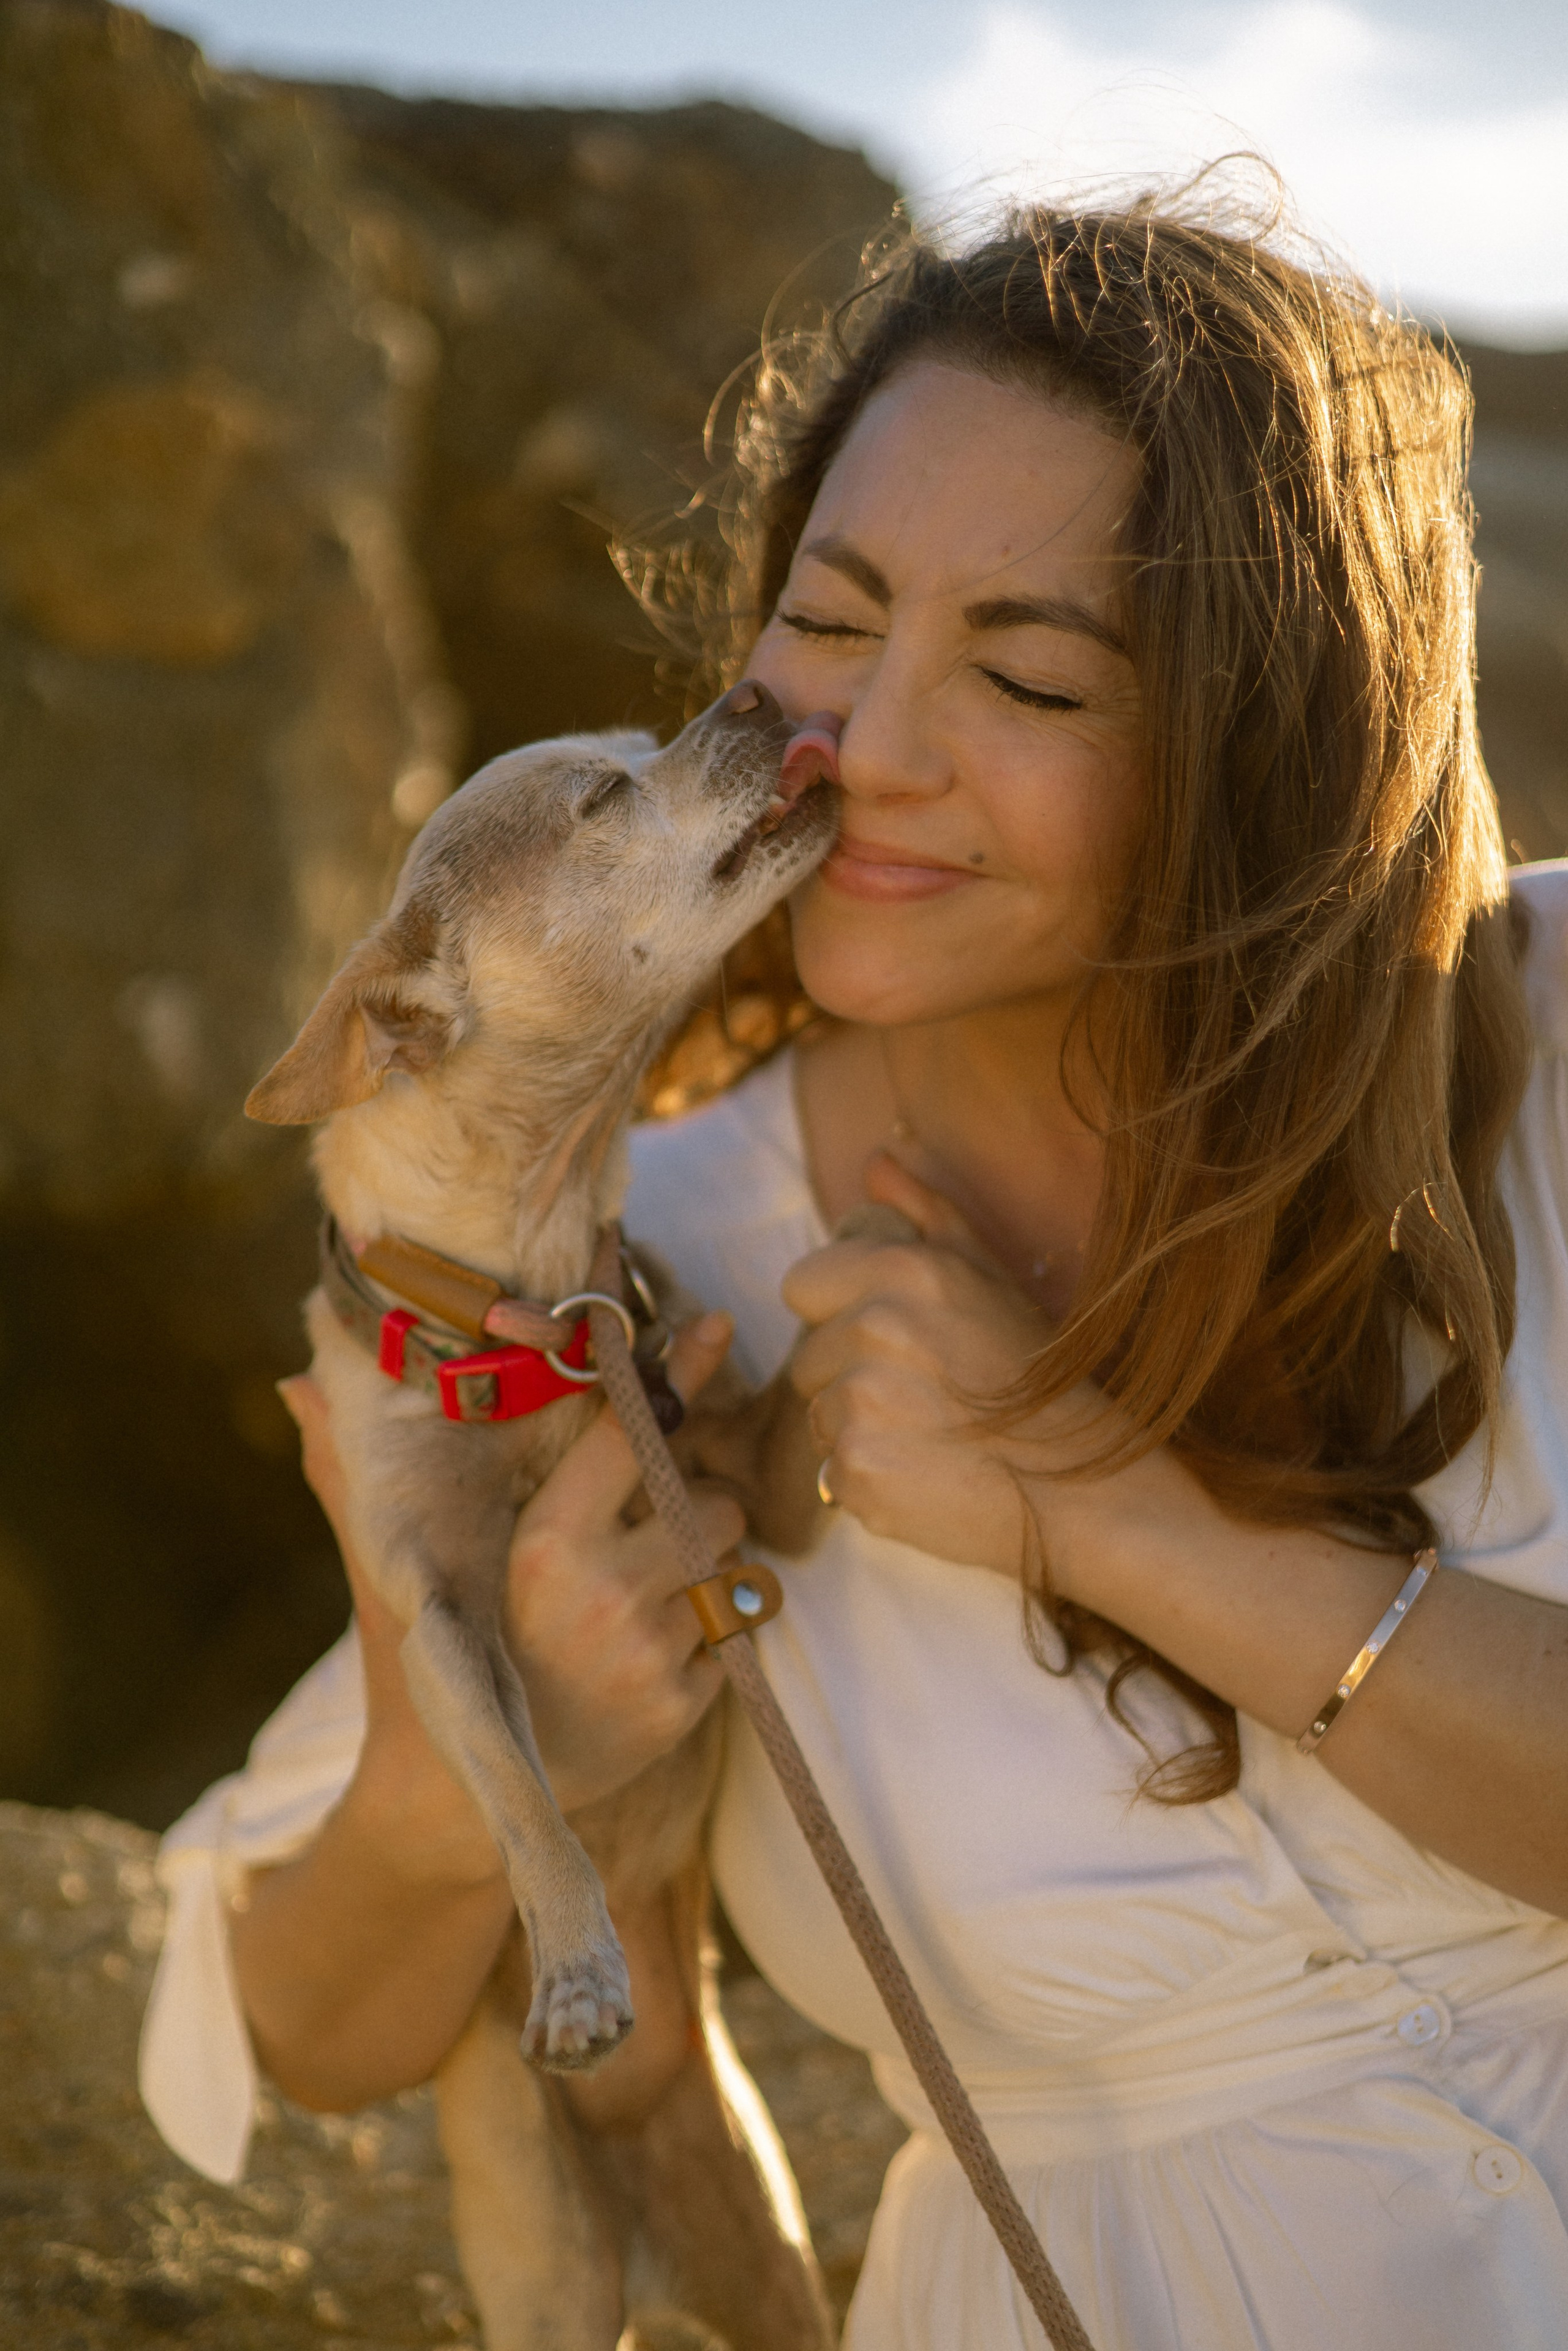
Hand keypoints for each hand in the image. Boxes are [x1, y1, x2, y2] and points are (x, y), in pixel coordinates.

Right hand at [277, 1311, 740, 1853]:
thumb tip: (298, 1384)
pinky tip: (656, 1648)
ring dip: (710, 1567)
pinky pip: (735, 1636)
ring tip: (656, 1588)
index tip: (715, 1328)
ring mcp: (648, 1655)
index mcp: (542, 1544)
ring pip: (731, 1567)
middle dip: (695, 1505)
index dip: (678, 1376)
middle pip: (707, 1501)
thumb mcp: (392, 1573)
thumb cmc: (421, 1669)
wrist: (451, 1804)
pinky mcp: (680, 1709)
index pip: (633, 1435)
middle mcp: (602, 1594)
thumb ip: (353, 1476)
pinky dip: (713, 1634)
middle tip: (656, 1525)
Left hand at [784, 1151, 1082, 1573]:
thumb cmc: (1034, 1379)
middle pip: (807, 1358)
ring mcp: (864, 1401)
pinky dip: (870, 1485)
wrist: (1082, 1487)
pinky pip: (830, 1477)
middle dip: (850, 1379)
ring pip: (817, 1418)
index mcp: (904, 1271)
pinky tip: (927, 1478)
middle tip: (925, 1400)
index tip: (889, 1343)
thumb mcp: (989, 1278)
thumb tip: (875, 1160)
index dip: (836, 1315)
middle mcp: (877, 1327)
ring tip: (930, 1440)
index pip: (802, 1285)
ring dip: (860, 1433)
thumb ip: (927, 1213)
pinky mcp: (859, 1468)